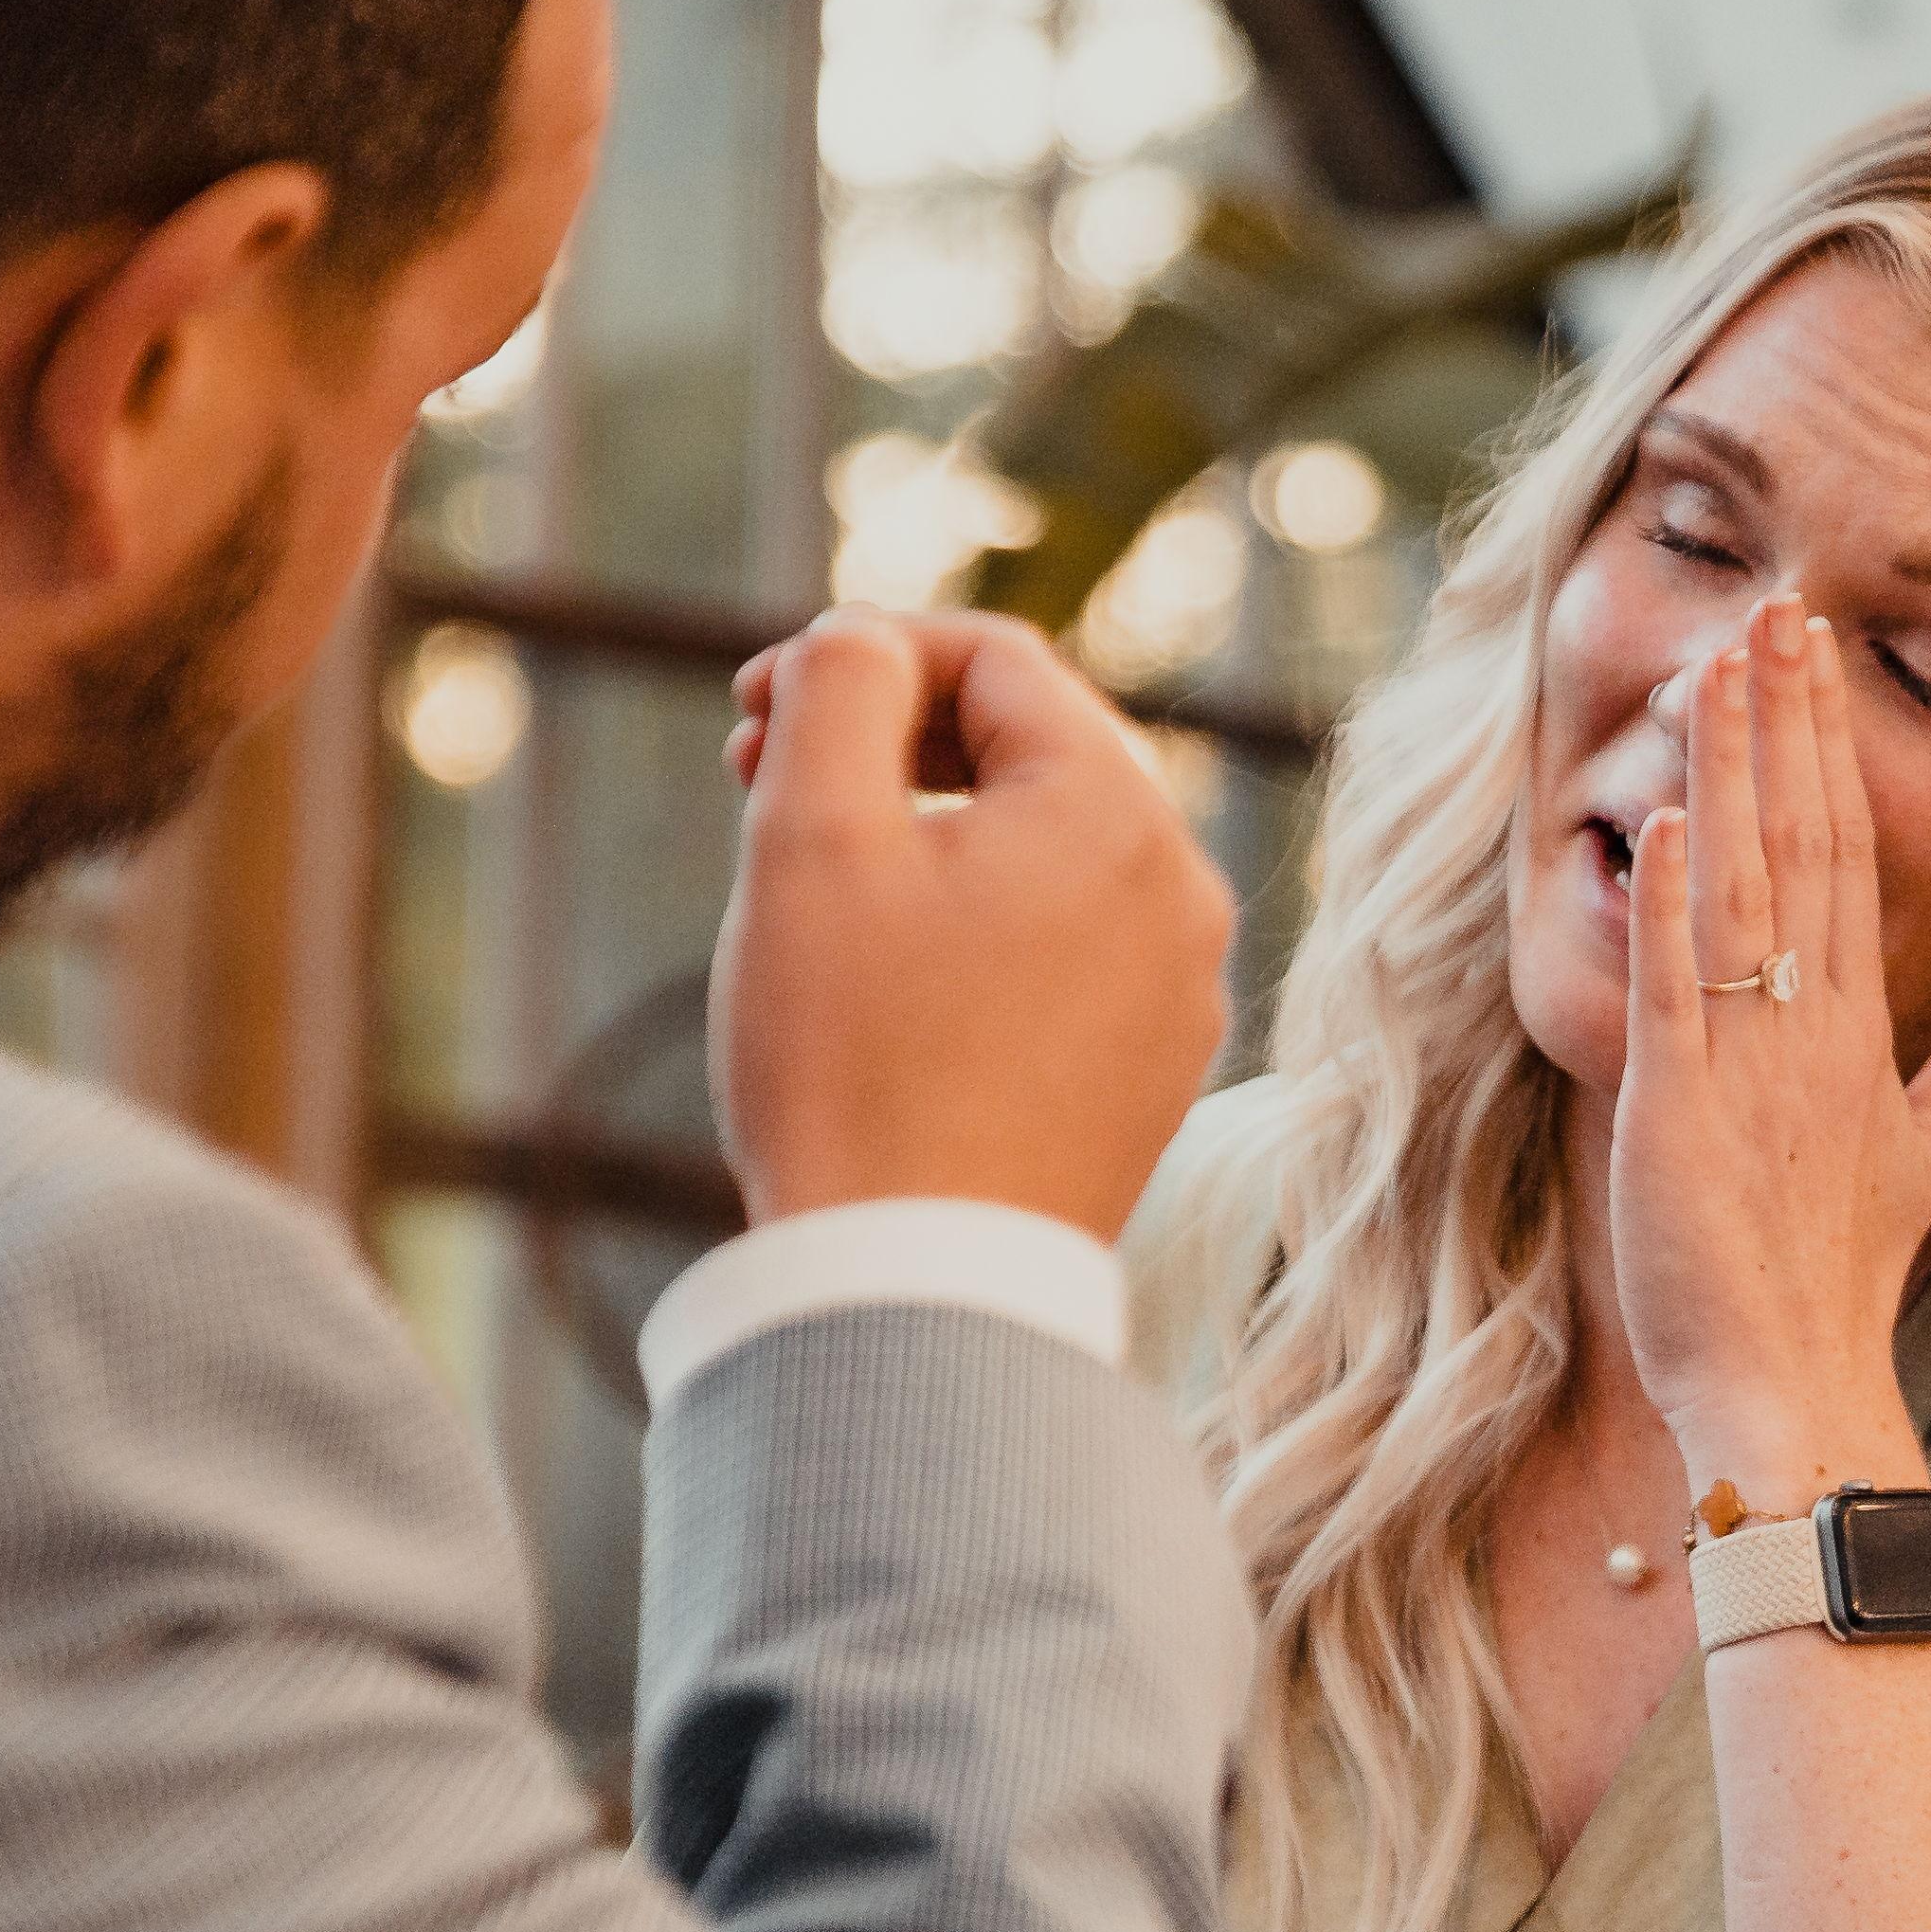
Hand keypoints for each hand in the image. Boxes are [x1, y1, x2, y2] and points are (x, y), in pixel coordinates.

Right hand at [708, 610, 1234, 1236]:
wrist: (917, 1290)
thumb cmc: (854, 1062)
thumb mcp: (812, 834)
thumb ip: (838, 686)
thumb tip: (866, 641)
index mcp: (1118, 809)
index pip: (992, 659)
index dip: (859, 656)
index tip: (747, 709)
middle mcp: (1183, 889)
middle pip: (1029, 750)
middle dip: (890, 744)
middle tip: (757, 782)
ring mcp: (1181, 989)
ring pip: (1044, 852)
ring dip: (928, 835)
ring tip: (814, 887)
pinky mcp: (1153, 1072)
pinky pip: (1064, 949)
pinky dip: (976, 928)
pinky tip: (886, 981)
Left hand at [1611, 599, 1930, 1485]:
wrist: (1796, 1383)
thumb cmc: (1841, 1275)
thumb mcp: (1929, 1142)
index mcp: (1862, 1029)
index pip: (1851, 854)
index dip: (1828, 747)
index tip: (1814, 653)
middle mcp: (1814, 1029)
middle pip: (1805, 844)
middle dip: (1788, 723)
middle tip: (1777, 608)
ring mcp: (1749, 1065)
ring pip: (1743, 892)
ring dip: (1732, 774)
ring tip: (1723, 665)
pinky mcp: (1679, 1111)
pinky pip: (1676, 989)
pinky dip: (1671, 904)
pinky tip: (1667, 818)